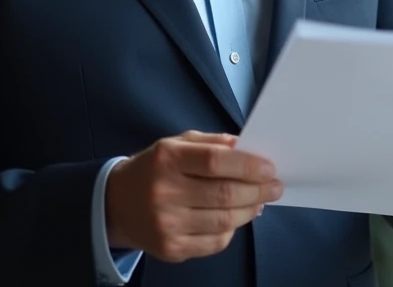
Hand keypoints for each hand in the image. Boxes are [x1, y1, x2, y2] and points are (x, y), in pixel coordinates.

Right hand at [104, 130, 282, 261]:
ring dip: (251, 211)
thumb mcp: (177, 143)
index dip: (247, 166)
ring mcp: (166, 224)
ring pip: (224, 221)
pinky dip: (232, 229)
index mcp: (167, 159)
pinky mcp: (171, 249)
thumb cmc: (155, 168)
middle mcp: (164, 192)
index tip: (269, 168)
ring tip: (260, 201)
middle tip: (275, 186)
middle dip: (257, 190)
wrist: (116, 204)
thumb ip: (212, 143)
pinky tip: (237, 218)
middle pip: (224, 194)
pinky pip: (215, 242)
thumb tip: (248, 148)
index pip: (214, 162)